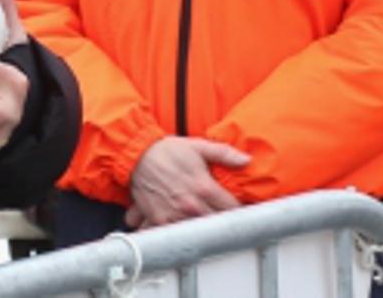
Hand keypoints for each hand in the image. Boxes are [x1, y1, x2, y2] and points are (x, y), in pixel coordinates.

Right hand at [124, 136, 248, 228]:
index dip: (236, 208)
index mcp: (204, 187)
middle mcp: (191, 204)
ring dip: (201, 228)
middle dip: (221, 220)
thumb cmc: (167, 150)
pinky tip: (181, 226)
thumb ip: (224, 154)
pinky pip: (174, 235)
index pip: (232, 209)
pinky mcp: (160, 220)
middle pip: (217, 224)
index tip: (234, 207)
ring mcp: (175, 214)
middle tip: (218, 215)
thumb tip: (246, 160)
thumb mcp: (197, 146)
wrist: (136, 155)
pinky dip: (178, 233)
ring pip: (198, 232)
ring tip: (199, 220)